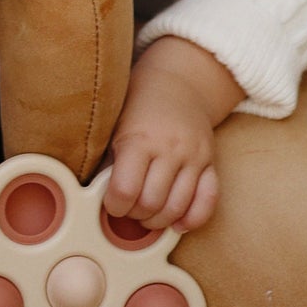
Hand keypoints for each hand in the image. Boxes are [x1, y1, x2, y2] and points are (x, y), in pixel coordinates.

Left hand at [103, 37, 242, 232]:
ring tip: (148, 214)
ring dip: (159, 221)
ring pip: (179, 207)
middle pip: (152, 203)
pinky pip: (208, 201)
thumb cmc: (138, 107)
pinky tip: (177, 223)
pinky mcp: (211, 162)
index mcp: (140, 139)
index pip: (125, 190)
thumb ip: (108, 163)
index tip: (112, 203)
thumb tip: (95, 198)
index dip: (114, 205)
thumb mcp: (115, 128)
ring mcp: (194, 156)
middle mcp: (170, 148)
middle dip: (136, 215)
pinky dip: (192, 219)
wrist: (178, 83)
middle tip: (129, 208)